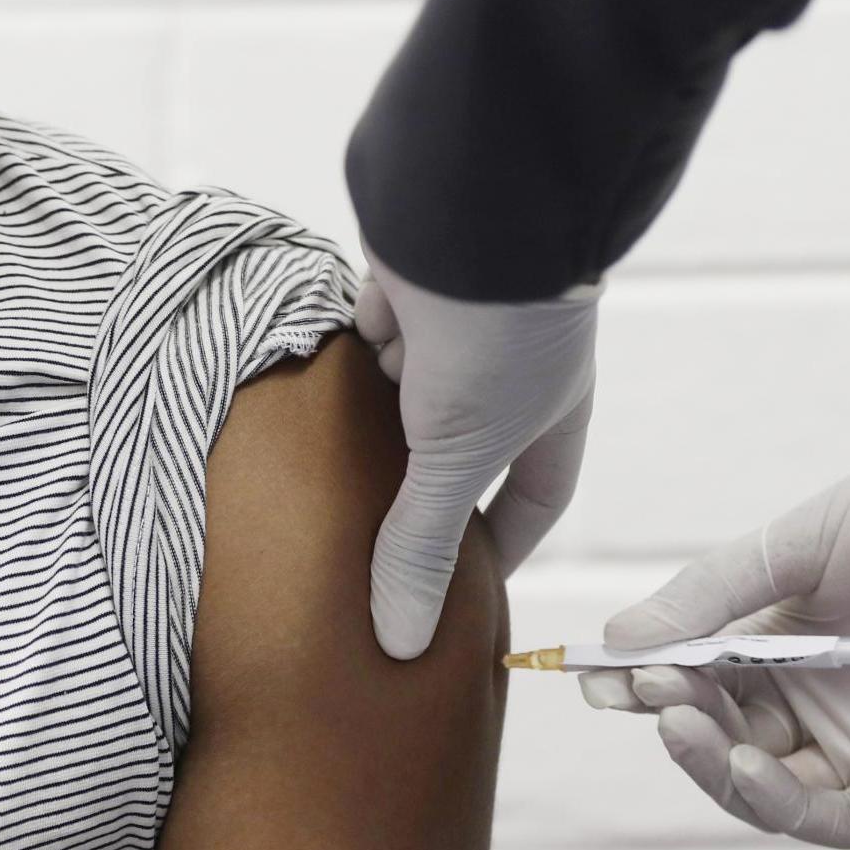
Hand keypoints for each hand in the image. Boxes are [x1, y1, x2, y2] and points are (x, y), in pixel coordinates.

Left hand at [356, 241, 597, 659]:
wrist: (471, 205)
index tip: (466, 597)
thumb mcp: (457, 455)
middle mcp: (505, 371)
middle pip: (457, 449)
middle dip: (418, 491)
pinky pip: (363, 334)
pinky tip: (300, 399)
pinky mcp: (397, 283)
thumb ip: (422, 543)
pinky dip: (341, 360)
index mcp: (549, 413)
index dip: (502, 547)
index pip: (532, 498)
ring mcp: (451, 325)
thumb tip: (400, 644)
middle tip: (369, 551)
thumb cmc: (499, 336)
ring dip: (370, 425)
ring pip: (402, 392)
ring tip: (316, 490)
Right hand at [584, 412, 849, 846]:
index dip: (642, 682)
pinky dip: (778, 802)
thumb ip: (707, 598)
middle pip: (719, 737)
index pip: (694, 680)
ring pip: (764, 788)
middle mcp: (814, 701)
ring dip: (711, 764)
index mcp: (779, 642)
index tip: (596, 675)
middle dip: (671, 715)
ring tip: (678, 717)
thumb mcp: (789, 547)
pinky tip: (741, 762)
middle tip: (648, 686)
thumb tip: (616, 644)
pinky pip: (834, 818)